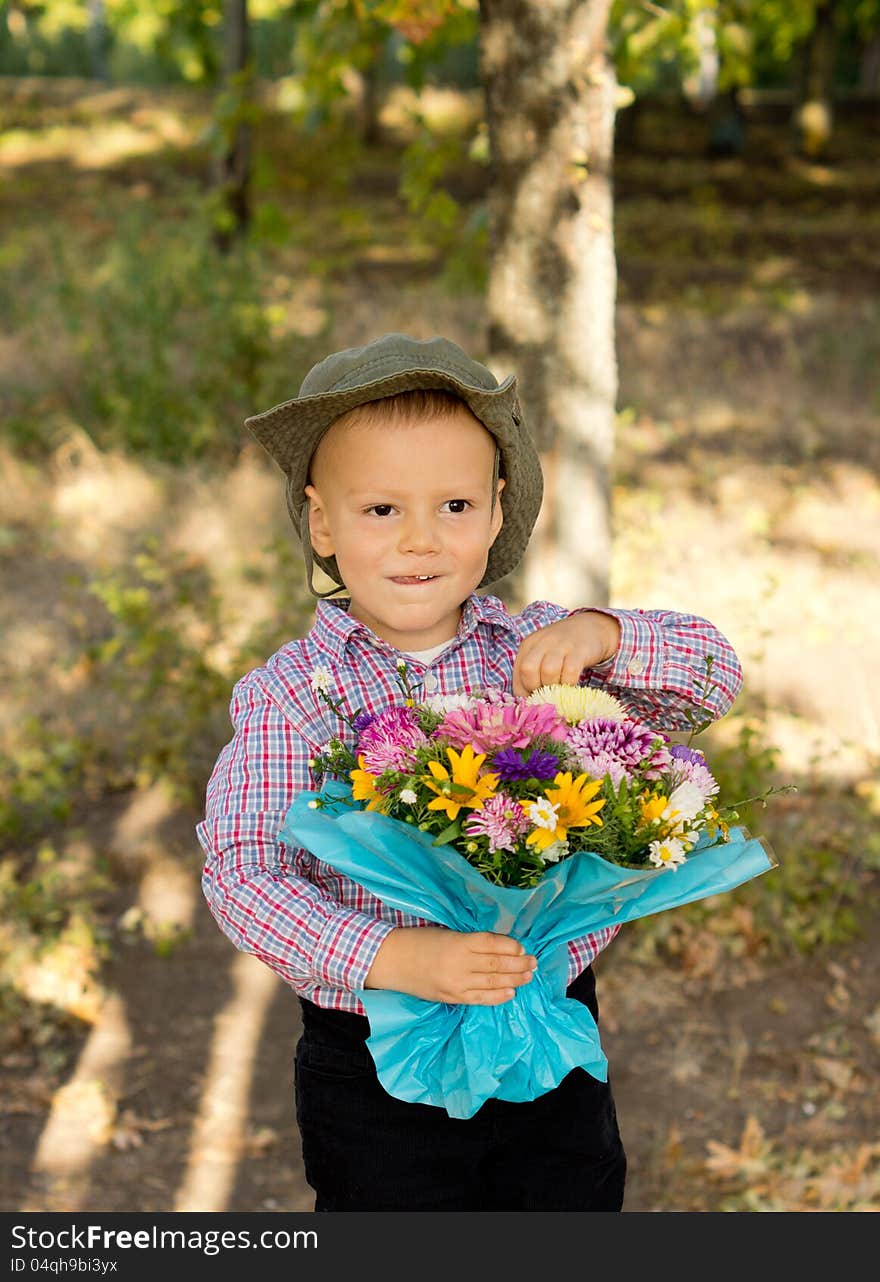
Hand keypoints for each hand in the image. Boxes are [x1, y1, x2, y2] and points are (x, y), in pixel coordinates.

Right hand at [364, 927, 536, 1004]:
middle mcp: (459, 964)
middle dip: (519, 964)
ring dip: (515, 980)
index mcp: (458, 942)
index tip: (522, 946)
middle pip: (497, 964)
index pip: (492, 943)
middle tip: (534, 962)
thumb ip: (471, 941)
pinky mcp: (452, 998)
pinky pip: (480, 999)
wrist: (392, 961)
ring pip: (493, 982)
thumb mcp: (447, 933)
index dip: (511, 946)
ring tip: (528, 976)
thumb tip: (502, 946)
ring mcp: (456, 984)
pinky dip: (498, 996)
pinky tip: (511, 993)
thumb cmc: (420, 941)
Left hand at [512, 611, 621, 697]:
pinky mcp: (579, 650)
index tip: (535, 697)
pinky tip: (571, 683)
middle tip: (546, 692)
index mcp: (528, 645)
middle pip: (528, 669)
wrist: (590, 628)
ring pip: (548, 671)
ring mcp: (561, 645)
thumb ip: (533, 673)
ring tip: (559, 688)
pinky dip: (569, 683)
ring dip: (553, 686)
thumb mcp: (542, 654)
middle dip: (535, 687)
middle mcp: (542, 642)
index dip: (524, 690)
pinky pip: (570, 672)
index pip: (518, 673)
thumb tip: (530, 701)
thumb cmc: (562, 648)